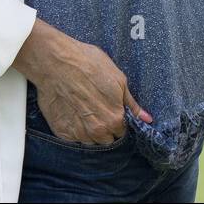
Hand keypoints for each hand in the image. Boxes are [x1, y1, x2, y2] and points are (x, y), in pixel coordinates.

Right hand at [16, 21, 150, 144]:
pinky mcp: (61, 132)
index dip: (117, 121)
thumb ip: (131, 104)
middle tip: (96, 110)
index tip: (110, 111)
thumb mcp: (118, 79)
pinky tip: (71, 112)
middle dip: (105, 129)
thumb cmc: (88, 64)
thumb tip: (147, 119)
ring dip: (89, 131)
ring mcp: (78, 134)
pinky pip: (73, 139)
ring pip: (89, 141)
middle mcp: (98, 131)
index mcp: (115, 119)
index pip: (122, 132)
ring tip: (82, 110)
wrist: (55, 62)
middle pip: (106, 140)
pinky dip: (74, 129)